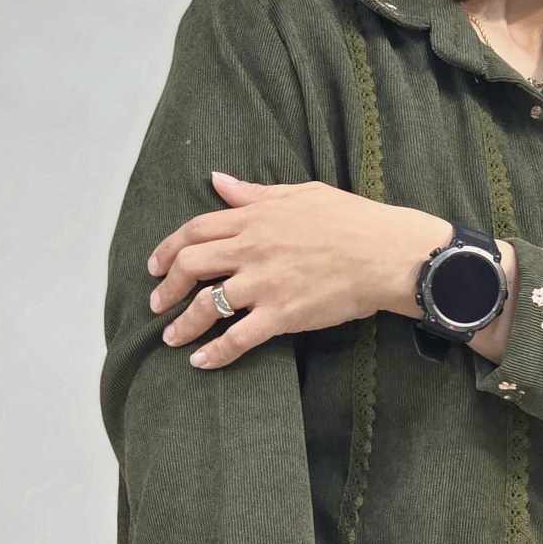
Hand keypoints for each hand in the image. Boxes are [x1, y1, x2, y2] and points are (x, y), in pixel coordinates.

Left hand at [146, 170, 445, 369]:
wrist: (386, 253)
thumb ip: (255, 192)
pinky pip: (237, 338)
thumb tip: (217, 181)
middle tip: (157, 302)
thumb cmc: (353, 220)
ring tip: (171, 337)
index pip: (196, 230)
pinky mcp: (282, 315)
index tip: (156, 265)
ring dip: (182, 324)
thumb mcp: (301, 193)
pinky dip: (215, 353)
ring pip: (206, 305)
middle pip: (190, 265)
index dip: (168, 248)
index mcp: (255, 218)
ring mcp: (264, 284)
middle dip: (166, 286)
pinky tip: (201, 362)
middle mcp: (252, 249)